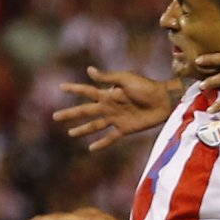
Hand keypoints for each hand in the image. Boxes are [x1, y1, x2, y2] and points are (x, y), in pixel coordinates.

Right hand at [53, 67, 174, 151]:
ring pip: (94, 125)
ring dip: (82, 129)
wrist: (164, 101)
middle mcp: (109, 106)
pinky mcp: (125, 129)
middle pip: (85, 111)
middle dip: (70, 113)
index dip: (74, 89)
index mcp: (108, 93)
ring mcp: (116, 118)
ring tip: (70, 133)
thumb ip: (108, 77)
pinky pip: (110, 138)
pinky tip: (91, 148)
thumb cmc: (146, 86)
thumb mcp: (126, 79)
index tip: (60, 87)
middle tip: (55, 116)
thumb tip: (89, 70)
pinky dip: (101, 143)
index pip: (87, 91)